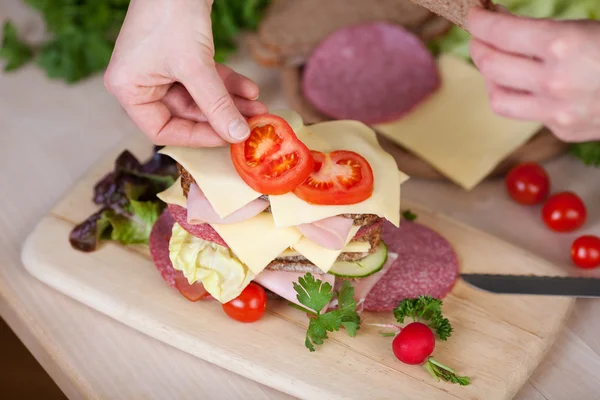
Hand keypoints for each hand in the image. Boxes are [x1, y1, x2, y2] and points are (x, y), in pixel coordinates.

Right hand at [104, 0, 267, 146]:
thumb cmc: (172, 13)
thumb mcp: (196, 67)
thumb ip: (217, 104)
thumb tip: (237, 135)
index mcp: (128, 89)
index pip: (162, 129)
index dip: (197, 136)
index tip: (227, 138)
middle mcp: (140, 82)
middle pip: (186, 113)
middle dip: (222, 116)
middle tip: (251, 124)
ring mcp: (160, 68)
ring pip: (199, 97)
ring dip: (229, 102)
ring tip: (259, 107)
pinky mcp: (178, 56)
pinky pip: (204, 79)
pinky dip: (226, 84)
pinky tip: (250, 89)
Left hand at [467, 8, 599, 141]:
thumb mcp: (591, 27)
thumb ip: (548, 29)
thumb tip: (508, 24)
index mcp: (562, 44)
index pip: (499, 32)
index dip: (480, 21)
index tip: (474, 15)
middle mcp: (552, 81)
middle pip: (489, 64)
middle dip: (478, 45)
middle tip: (479, 35)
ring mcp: (555, 111)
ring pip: (497, 97)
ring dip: (490, 76)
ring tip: (495, 62)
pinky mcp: (562, 129)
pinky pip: (524, 114)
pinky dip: (517, 95)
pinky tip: (525, 84)